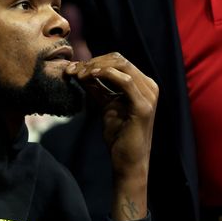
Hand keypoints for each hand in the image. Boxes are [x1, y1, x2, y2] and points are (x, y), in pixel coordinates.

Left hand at [66, 53, 158, 220]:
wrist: (127, 161)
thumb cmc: (118, 135)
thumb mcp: (105, 105)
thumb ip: (96, 88)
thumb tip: (78, 70)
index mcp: (142, 85)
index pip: (118, 61)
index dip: (93, 61)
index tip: (72, 68)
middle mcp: (149, 86)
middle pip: (118, 59)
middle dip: (92, 62)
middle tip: (73, 70)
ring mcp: (148, 95)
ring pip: (121, 66)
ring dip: (95, 67)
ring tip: (78, 75)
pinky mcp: (143, 106)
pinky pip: (125, 81)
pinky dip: (106, 74)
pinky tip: (90, 77)